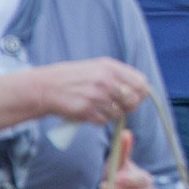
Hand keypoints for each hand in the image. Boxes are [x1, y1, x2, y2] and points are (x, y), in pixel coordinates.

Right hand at [29, 58, 148, 123]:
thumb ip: (119, 76)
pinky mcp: (86, 111)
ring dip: (113, 114)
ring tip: (101, 107)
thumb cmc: (75, 77)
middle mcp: (106, 81)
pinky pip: (104, 121)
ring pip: (119, 113)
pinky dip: (100, 120)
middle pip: (133, 100)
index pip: (140, 83)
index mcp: (111, 68)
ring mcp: (96, 97)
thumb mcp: (98, 67)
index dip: (141, 92)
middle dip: (130, 106)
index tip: (137, 97)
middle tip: (122, 107)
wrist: (46, 87)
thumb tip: (142, 90)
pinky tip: (91, 113)